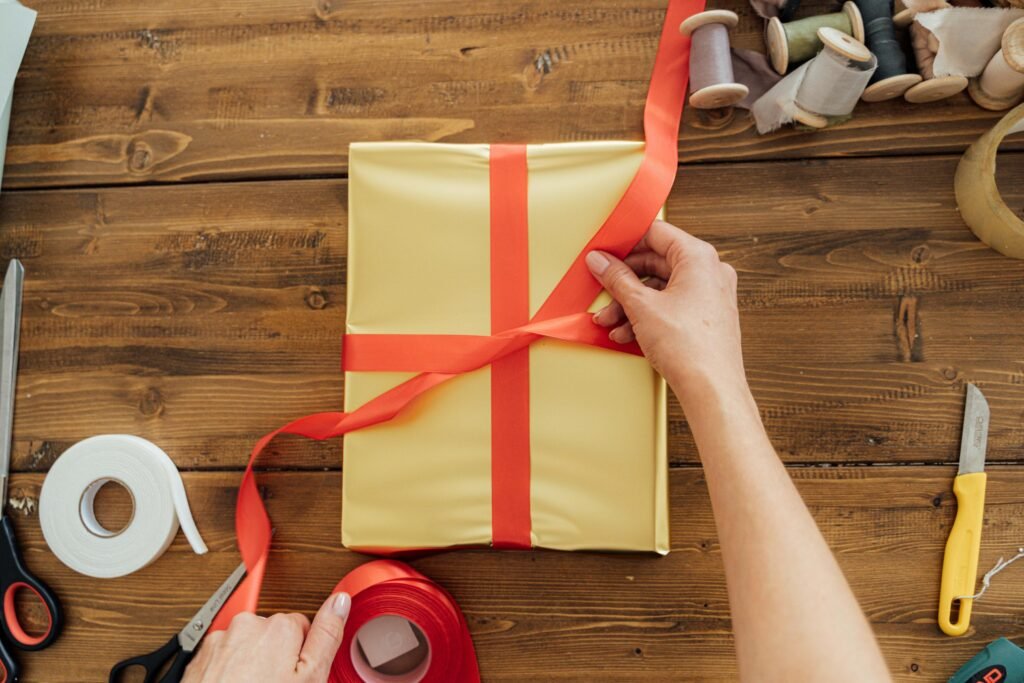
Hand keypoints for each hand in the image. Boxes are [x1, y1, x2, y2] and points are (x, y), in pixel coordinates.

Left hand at [183, 593, 350, 682]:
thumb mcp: (310, 678)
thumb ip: (326, 636)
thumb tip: (339, 603)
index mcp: (279, 627)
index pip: (301, 626)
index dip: (301, 655)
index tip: (295, 674)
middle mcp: (247, 625)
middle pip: (272, 634)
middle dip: (275, 657)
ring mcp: (221, 640)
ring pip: (245, 645)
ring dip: (249, 664)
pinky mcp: (200, 657)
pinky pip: (222, 656)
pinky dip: (227, 671)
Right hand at [585, 220, 744, 406]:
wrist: (712, 389)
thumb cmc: (691, 348)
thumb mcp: (642, 306)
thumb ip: (617, 279)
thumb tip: (602, 262)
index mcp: (699, 258)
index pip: (656, 233)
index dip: (626, 242)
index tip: (606, 252)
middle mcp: (710, 272)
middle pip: (656, 263)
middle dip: (624, 282)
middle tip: (602, 289)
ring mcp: (710, 296)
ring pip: (661, 289)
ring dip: (631, 304)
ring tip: (611, 321)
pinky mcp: (706, 318)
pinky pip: (671, 306)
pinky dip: (647, 316)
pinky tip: (628, 333)